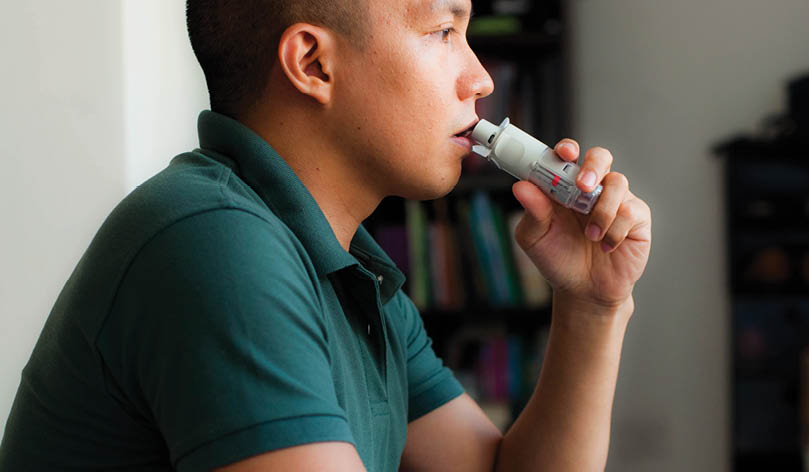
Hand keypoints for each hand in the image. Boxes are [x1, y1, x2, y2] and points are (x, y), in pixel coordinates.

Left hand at [511, 139, 651, 309]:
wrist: (584, 290)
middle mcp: (590, 189)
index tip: (564, 153)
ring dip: (602, 210)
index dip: (567, 149)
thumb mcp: (535, 238)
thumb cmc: (557, 258)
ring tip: (591, 236)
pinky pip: (630, 211)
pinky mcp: (635, 217)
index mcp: (563, 186)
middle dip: (593, 166)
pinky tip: (607, 246)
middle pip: (600, 157)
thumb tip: (521, 186)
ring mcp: (615, 200)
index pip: (567, 156)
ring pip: (618, 182)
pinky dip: (616, 231)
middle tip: (584, 186)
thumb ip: (531, 211)